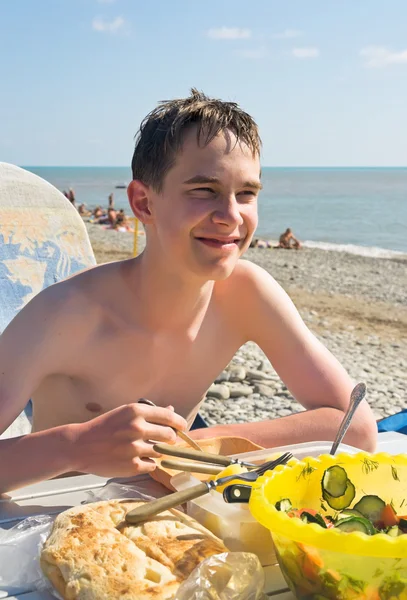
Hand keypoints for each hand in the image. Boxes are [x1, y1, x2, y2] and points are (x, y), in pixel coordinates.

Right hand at [69, 403, 186, 476]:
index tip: (183, 427)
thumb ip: (149, 413)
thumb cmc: (103, 427)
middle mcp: (137, 428)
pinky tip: (136, 459)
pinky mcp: (132, 466)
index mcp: (136, 411)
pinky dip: (148, 463)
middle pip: (169, 435)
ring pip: (160, 451)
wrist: (79, 446)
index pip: (169, 417)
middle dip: (170, 438)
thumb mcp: (124, 413)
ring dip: (157, 451)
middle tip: (166, 440)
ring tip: (145, 449)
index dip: (179, 423)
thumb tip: (172, 411)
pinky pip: (152, 465)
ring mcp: (135, 448)